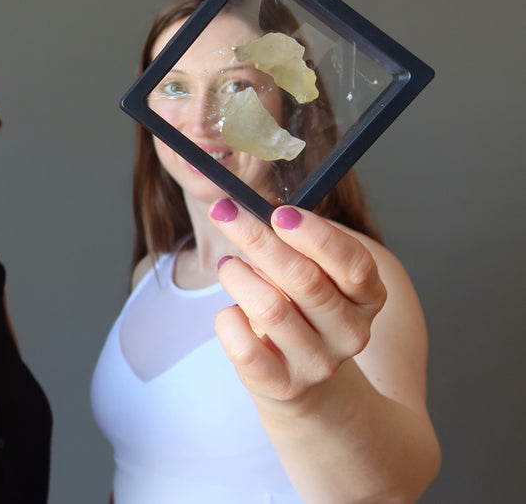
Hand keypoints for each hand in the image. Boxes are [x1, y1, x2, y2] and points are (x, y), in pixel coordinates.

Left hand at [209, 198, 386, 404]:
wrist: (301, 379)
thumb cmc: (301, 308)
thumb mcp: (311, 272)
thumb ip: (293, 242)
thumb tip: (255, 209)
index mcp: (367, 298)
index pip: (353, 264)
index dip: (316, 235)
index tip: (279, 212)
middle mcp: (350, 333)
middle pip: (304, 279)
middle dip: (258, 238)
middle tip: (226, 212)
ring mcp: (318, 364)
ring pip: (270, 309)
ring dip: (238, 276)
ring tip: (228, 265)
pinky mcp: (282, 386)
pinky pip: (244, 347)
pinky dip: (228, 319)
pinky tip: (231, 310)